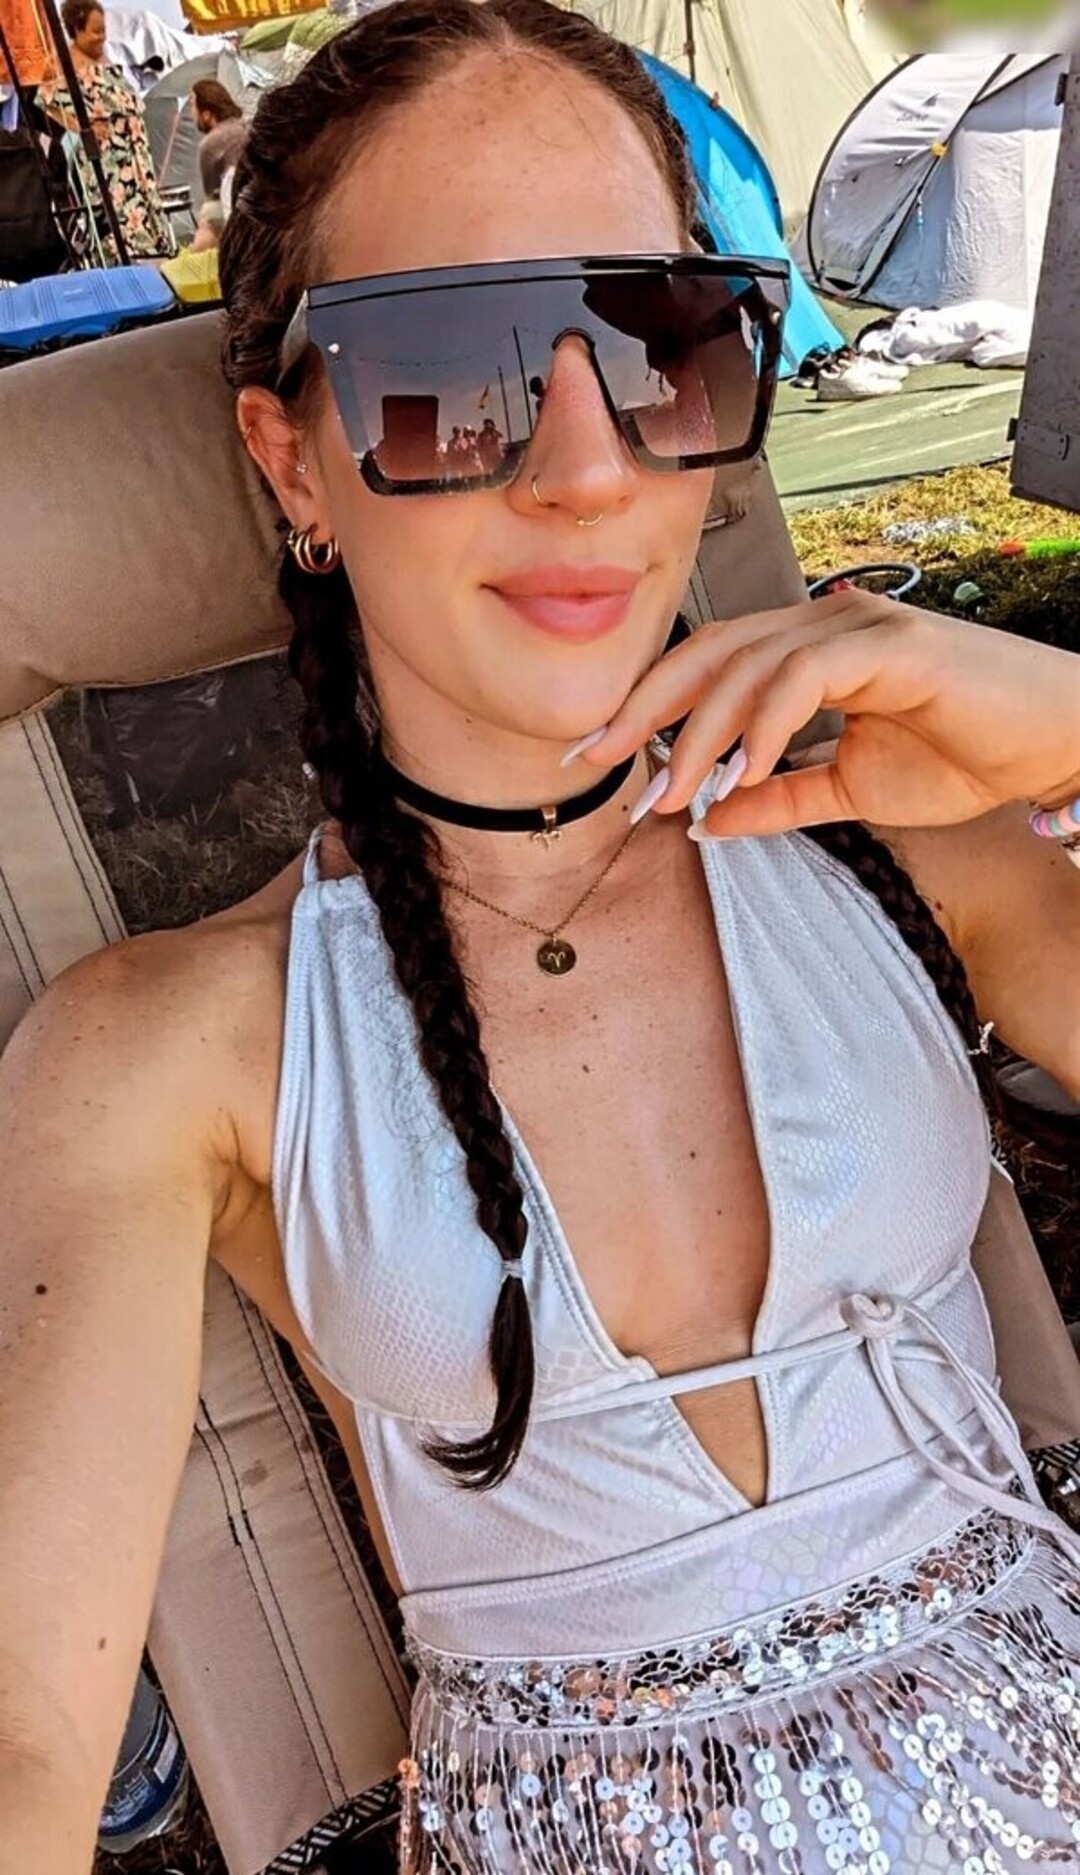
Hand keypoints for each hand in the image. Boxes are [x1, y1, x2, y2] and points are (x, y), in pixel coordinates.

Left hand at [575, 593, 1079, 836]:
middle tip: (602, 765)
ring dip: (704, 734)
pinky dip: (768, 723)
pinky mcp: (892, 644)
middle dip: (646, 709)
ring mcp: (857, 625)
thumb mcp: (850, 791)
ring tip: (679, 794)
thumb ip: (779, 799)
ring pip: (750, 664)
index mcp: (807, 649)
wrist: (1047, 747)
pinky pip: (807, 673)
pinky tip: (747, 772)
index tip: (598, 760)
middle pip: (709, 651)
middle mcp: (824, 621)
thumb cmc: (963, 756)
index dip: (647, 707)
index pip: (707, 664)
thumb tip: (708, 823)